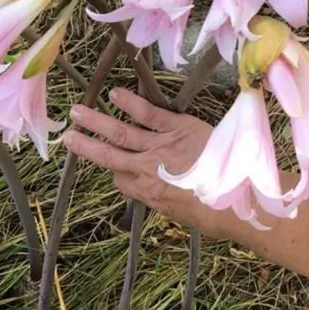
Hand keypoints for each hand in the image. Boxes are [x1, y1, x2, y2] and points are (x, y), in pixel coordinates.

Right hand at [63, 87, 222, 234]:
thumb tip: (157, 191)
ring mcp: (160, 146)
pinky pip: (149, 114)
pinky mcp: (177, 128)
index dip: (115, 173)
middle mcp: (147, 169)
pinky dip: (131, 103)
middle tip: (67, 135)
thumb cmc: (217, 214)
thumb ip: (165, 199)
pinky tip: (114, 93)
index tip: (114, 169)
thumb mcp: (183, 216)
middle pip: (109, 155)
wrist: (241, 200)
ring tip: (77, 111)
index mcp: (148, 193)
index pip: (120, 180)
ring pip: (121, 132)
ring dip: (96, 121)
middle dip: (85, 145)